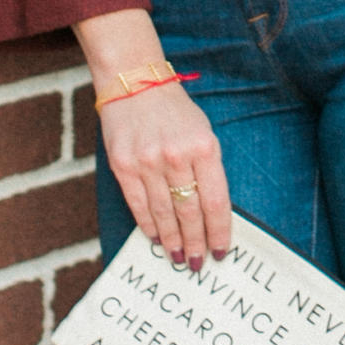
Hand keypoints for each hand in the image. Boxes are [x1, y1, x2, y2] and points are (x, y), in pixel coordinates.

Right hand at [96, 79, 231, 272]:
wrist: (134, 82)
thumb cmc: (175, 112)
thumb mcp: (203, 132)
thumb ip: (208, 168)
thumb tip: (210, 214)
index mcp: (203, 147)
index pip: (215, 201)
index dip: (219, 231)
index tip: (221, 251)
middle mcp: (176, 156)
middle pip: (190, 212)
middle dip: (196, 242)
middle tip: (199, 262)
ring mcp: (147, 161)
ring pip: (164, 213)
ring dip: (173, 240)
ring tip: (180, 257)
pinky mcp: (123, 164)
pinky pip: (138, 204)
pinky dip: (149, 225)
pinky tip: (156, 238)